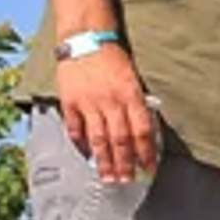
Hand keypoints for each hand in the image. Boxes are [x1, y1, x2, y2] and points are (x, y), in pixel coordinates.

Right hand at [53, 43, 157, 183]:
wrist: (85, 38)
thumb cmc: (114, 59)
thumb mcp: (133, 79)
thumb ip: (137, 104)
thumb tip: (144, 132)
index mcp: (131, 95)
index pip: (142, 132)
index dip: (146, 154)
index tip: (149, 170)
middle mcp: (111, 101)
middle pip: (120, 140)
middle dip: (125, 164)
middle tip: (127, 181)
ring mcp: (88, 103)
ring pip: (98, 139)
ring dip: (104, 161)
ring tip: (108, 178)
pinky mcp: (70, 101)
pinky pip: (76, 128)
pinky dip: (81, 143)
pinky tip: (86, 155)